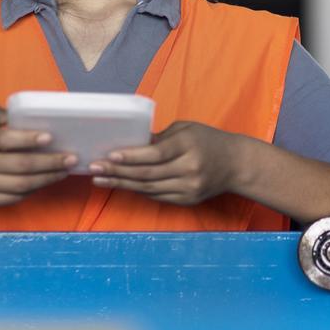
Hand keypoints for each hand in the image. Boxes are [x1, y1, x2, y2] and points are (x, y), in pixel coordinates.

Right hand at [0, 105, 76, 206]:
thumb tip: (15, 113)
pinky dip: (34, 189)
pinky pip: (14, 197)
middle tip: (71, 158)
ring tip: (65, 171)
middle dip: (49, 162)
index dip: (28, 139)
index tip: (49, 137)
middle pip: (19, 165)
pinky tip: (47, 181)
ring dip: (47, 178)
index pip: (4, 140)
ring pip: (21, 184)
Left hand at [88, 121, 243, 204]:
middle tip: (93, 168)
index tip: (109, 156)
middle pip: (147, 173)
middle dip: (117, 172)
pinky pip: (157, 196)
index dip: (131, 156)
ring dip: (122, 184)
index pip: (155, 154)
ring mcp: (189, 187)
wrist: (236, 164)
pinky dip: (137, 191)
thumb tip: (130, 144)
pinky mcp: (188, 200)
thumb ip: (160, 138)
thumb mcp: (186, 129)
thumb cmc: (208, 140)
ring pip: (149, 188)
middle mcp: (189, 168)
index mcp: (188, 145)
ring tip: (100, 179)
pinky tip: (121, 185)